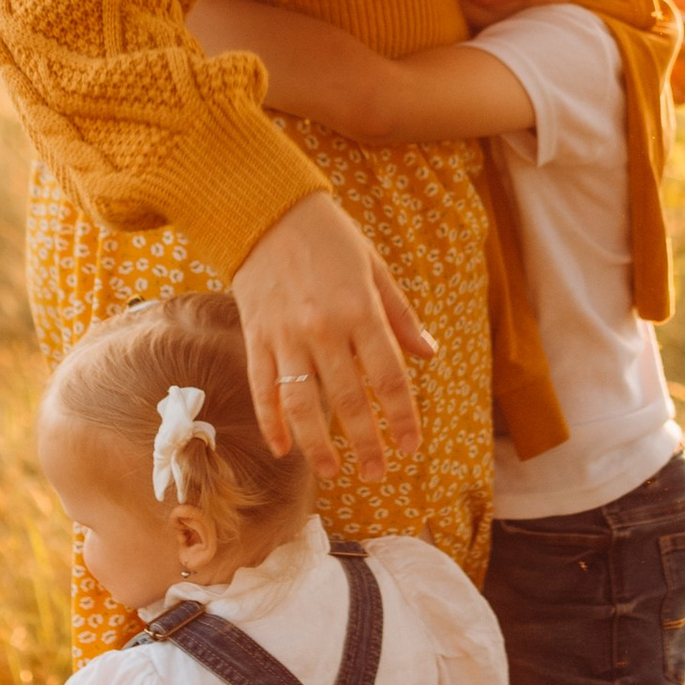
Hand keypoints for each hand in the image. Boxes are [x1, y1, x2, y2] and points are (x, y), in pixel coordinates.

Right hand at [233, 192, 432, 480]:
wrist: (266, 209)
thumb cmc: (329, 237)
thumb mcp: (374, 268)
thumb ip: (400, 315)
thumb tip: (428, 353)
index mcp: (360, 311)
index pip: (389, 377)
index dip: (402, 416)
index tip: (411, 446)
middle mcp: (323, 329)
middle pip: (349, 400)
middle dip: (366, 443)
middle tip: (378, 475)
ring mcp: (285, 336)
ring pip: (303, 404)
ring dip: (318, 444)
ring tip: (332, 471)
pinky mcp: (256, 336)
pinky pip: (263, 388)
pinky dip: (272, 422)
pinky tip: (283, 449)